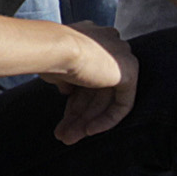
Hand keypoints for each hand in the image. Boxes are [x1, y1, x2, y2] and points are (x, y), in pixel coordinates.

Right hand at [49, 23, 139, 144]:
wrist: (56, 48)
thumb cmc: (47, 54)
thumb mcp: (55, 68)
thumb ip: (66, 78)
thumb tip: (68, 91)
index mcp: (93, 37)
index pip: (88, 73)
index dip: (75, 98)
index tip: (64, 113)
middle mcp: (110, 43)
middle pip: (96, 89)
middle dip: (79, 114)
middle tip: (64, 133)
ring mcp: (121, 55)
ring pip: (106, 98)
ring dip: (86, 121)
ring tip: (68, 138)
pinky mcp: (129, 71)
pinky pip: (122, 103)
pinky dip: (106, 119)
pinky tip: (88, 131)